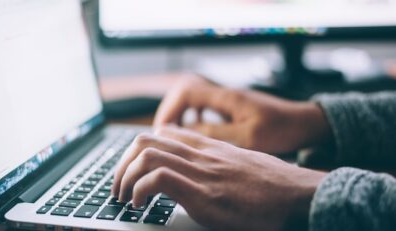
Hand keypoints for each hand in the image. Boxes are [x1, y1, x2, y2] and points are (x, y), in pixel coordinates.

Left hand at [112, 126, 326, 230]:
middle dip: (122, 163)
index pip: (163, 133)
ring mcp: (201, 172)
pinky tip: (140, 204)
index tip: (133, 168)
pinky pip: (158, 179)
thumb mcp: (242, 165)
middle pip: (146, 140)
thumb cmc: (274, 185)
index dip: (139, 149)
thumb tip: (205, 174)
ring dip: (124, 177)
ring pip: (146, 155)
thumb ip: (219, 163)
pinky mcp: (203, 193)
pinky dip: (140, 190)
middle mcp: (201, 154)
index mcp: (209, 147)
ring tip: (123, 197)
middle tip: (118, 185)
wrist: (300, 195)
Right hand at [154, 77, 331, 153]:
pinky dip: (193, 118)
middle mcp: (224, 94)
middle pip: (184, 92)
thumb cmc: (282, 130)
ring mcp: (228, 100)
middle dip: (170, 112)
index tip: (163, 130)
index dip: (169, 109)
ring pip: (192, 99)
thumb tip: (186, 133)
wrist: (304, 123)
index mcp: (227, 97)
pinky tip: (194, 133)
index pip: (186, 91)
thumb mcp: (248, 137)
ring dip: (180, 115)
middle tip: (163, 134)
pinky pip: (203, 107)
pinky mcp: (232, 107)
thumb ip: (216, 134)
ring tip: (174, 135)